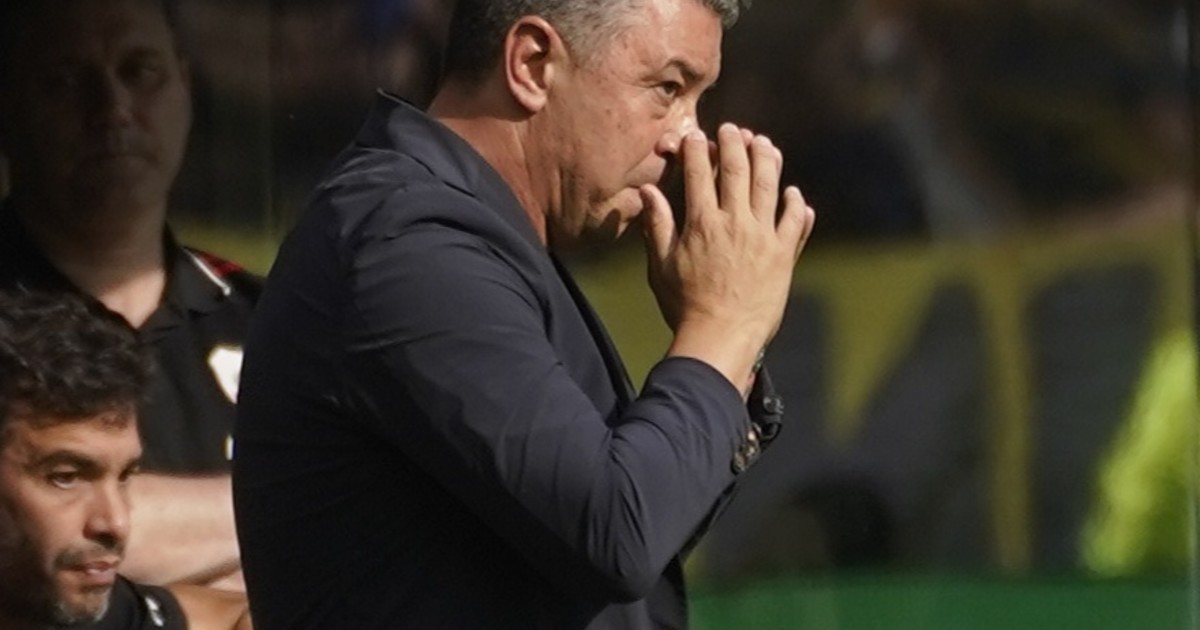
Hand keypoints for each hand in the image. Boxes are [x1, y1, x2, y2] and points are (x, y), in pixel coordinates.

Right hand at [641, 123, 814, 389]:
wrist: (721, 337)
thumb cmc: (684, 306)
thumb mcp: (661, 266)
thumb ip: (657, 225)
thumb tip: (647, 191)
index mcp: (702, 223)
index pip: (698, 173)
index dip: (697, 149)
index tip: (696, 136)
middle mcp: (734, 222)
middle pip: (737, 169)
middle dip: (734, 143)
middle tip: (733, 129)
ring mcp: (763, 237)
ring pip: (769, 185)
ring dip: (767, 159)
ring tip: (764, 143)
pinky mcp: (783, 255)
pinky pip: (794, 222)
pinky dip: (795, 204)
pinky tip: (793, 193)